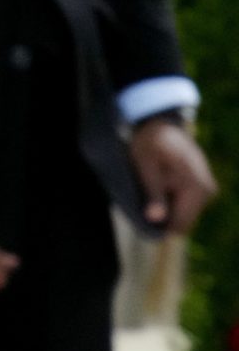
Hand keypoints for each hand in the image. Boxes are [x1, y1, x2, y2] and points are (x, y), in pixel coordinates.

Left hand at [131, 116, 216, 235]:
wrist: (160, 123)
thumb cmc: (149, 143)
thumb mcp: (145, 167)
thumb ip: (153, 194)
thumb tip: (155, 219)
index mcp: (196, 187)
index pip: (181, 224)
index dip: (160, 228)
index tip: (141, 219)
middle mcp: (208, 190)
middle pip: (184, 221)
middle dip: (163, 217)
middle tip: (142, 200)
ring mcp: (208, 188)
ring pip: (185, 213)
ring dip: (166, 207)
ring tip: (150, 188)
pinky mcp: (203, 185)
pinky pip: (186, 202)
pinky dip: (171, 200)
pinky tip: (158, 186)